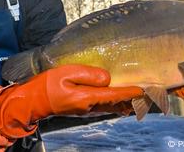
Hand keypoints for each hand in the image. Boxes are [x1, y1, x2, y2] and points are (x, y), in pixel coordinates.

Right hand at [0, 64, 143, 138]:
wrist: (32, 102)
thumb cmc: (47, 85)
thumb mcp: (66, 74)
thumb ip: (88, 74)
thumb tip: (107, 77)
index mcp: (89, 97)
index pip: (118, 95)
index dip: (134, 91)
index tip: (149, 86)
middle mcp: (92, 106)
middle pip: (119, 104)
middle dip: (135, 98)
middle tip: (151, 90)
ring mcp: (88, 110)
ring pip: (114, 107)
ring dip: (127, 101)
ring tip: (140, 93)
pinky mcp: (84, 109)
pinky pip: (106, 106)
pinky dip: (117, 102)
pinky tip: (122, 97)